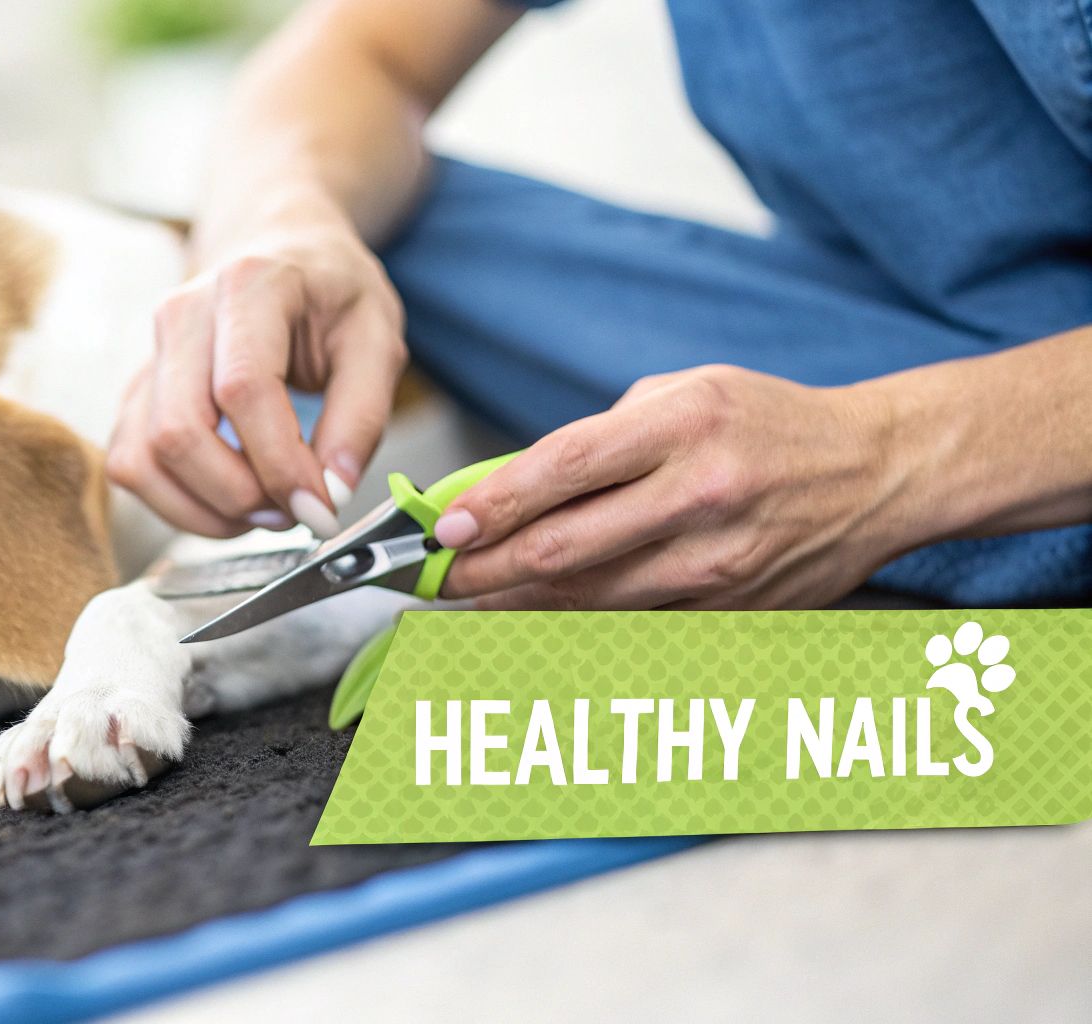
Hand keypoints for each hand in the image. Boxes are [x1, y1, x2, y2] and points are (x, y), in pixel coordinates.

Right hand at [106, 197, 406, 536]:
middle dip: (240, 494)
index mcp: (248, 286)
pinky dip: (178, 504)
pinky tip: (228, 500)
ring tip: (265, 507)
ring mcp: (150, 353)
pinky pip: (132, 464)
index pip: (243, 389)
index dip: (280, 463)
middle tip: (294, 509)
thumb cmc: (330, 293)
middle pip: (180, 430)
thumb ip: (363, 416)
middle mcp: (182, 314)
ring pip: (146, 456)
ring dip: (207, 508)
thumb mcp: (378, 338)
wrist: (280, 251)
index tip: (320, 506)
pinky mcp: (137, 392)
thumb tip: (330, 493)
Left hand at [432, 365, 912, 608]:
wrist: (879, 471)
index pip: (561, 470)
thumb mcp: (683, 393)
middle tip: (440, 576)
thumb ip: (599, 438)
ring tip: (474, 599)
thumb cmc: (768, 424)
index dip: (492, 505)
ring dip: (519, 605)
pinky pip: (634, 626)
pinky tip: (542, 619)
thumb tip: (510, 486)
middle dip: (485, 570)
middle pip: (564, 547)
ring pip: (590, 599)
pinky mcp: (734, 610)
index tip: (445, 527)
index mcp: (682, 423)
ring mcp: (719, 561)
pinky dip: (580, 626)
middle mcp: (700, 493)